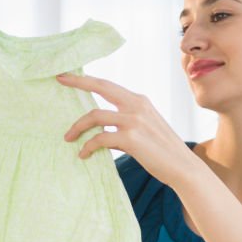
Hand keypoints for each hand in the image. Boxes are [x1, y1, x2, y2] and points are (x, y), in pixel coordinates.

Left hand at [57, 73, 204, 188]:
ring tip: (68, 138)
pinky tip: (84, 154)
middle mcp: (137, 105)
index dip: (88, 79)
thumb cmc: (163, 152)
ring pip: (95, 116)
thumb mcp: (146, 129)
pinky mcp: (131, 138)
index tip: (69, 75)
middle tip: (58, 79)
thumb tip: (103, 130)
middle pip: (100, 86)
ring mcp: (134, 121)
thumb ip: (126, 123)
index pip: (109, 85)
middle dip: (78, 82)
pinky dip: (88, 146)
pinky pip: (100, 139)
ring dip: (77, 127)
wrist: (183, 167)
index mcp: (140, 101)